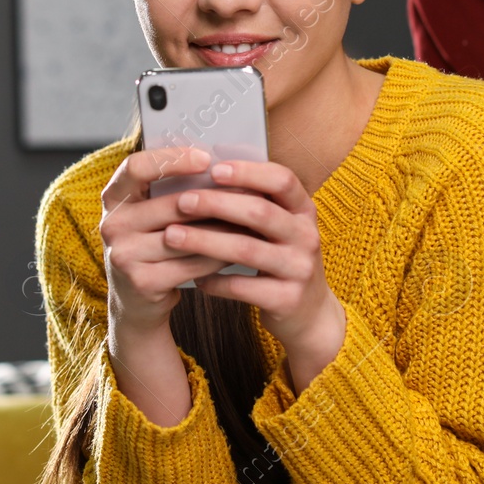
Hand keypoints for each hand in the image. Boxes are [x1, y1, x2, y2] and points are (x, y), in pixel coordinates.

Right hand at [98, 146, 233, 334]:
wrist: (134, 298)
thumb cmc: (152, 243)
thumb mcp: (149, 213)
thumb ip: (171, 190)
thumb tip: (223, 166)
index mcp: (113, 197)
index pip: (136, 167)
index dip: (172, 160)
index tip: (206, 158)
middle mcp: (112, 224)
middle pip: (170, 203)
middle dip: (214, 198)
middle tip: (248, 191)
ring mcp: (124, 255)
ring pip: (187, 236)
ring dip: (223, 229)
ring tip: (250, 220)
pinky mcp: (143, 282)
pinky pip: (191, 265)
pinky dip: (218, 257)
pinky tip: (236, 251)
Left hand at [169, 159, 346, 391]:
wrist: (310, 314)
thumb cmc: (282, 261)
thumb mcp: (281, 229)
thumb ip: (256, 205)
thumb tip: (204, 178)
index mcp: (304, 211)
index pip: (282, 180)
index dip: (248, 172)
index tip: (214, 169)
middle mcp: (307, 236)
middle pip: (259, 212)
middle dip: (216, 204)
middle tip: (182, 201)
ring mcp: (300, 269)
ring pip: (246, 249)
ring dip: (205, 241)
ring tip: (173, 236)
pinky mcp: (287, 299)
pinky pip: (242, 287)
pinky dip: (214, 280)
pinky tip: (194, 277)